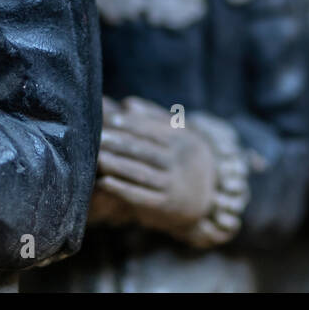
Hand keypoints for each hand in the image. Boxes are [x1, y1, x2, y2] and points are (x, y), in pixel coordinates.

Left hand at [95, 96, 219, 233]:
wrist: (211, 196)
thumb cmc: (185, 157)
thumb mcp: (180, 134)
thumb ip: (154, 117)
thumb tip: (127, 104)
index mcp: (184, 140)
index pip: (154, 130)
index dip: (132, 125)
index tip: (112, 119)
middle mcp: (180, 162)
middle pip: (145, 151)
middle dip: (119, 144)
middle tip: (97, 137)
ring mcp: (173, 185)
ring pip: (140, 173)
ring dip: (117, 165)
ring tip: (97, 157)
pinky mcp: (165, 205)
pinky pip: (140, 196)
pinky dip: (121, 189)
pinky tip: (103, 182)